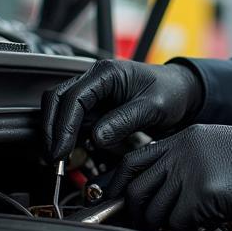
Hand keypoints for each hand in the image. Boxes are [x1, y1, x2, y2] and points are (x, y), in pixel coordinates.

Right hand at [41, 59, 204, 160]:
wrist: (180, 91)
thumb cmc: (170, 92)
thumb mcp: (153, 107)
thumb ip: (126, 120)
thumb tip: (98, 136)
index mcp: (107, 73)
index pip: (74, 97)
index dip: (64, 125)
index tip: (62, 149)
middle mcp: (95, 79)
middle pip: (57, 99)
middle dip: (51, 129)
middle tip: (53, 157)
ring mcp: (93, 92)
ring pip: (59, 108)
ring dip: (55, 132)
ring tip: (57, 158)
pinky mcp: (94, 106)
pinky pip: (71, 118)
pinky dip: (65, 134)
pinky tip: (68, 151)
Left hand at [106, 120, 231, 230]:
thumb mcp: (216, 147)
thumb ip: (187, 161)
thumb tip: (163, 190)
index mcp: (184, 138)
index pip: (132, 161)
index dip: (119, 186)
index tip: (116, 202)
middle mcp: (182, 151)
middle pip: (137, 190)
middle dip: (140, 214)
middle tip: (152, 225)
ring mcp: (191, 171)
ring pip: (155, 211)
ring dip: (167, 226)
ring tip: (185, 226)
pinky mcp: (202, 193)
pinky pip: (178, 224)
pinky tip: (202, 228)